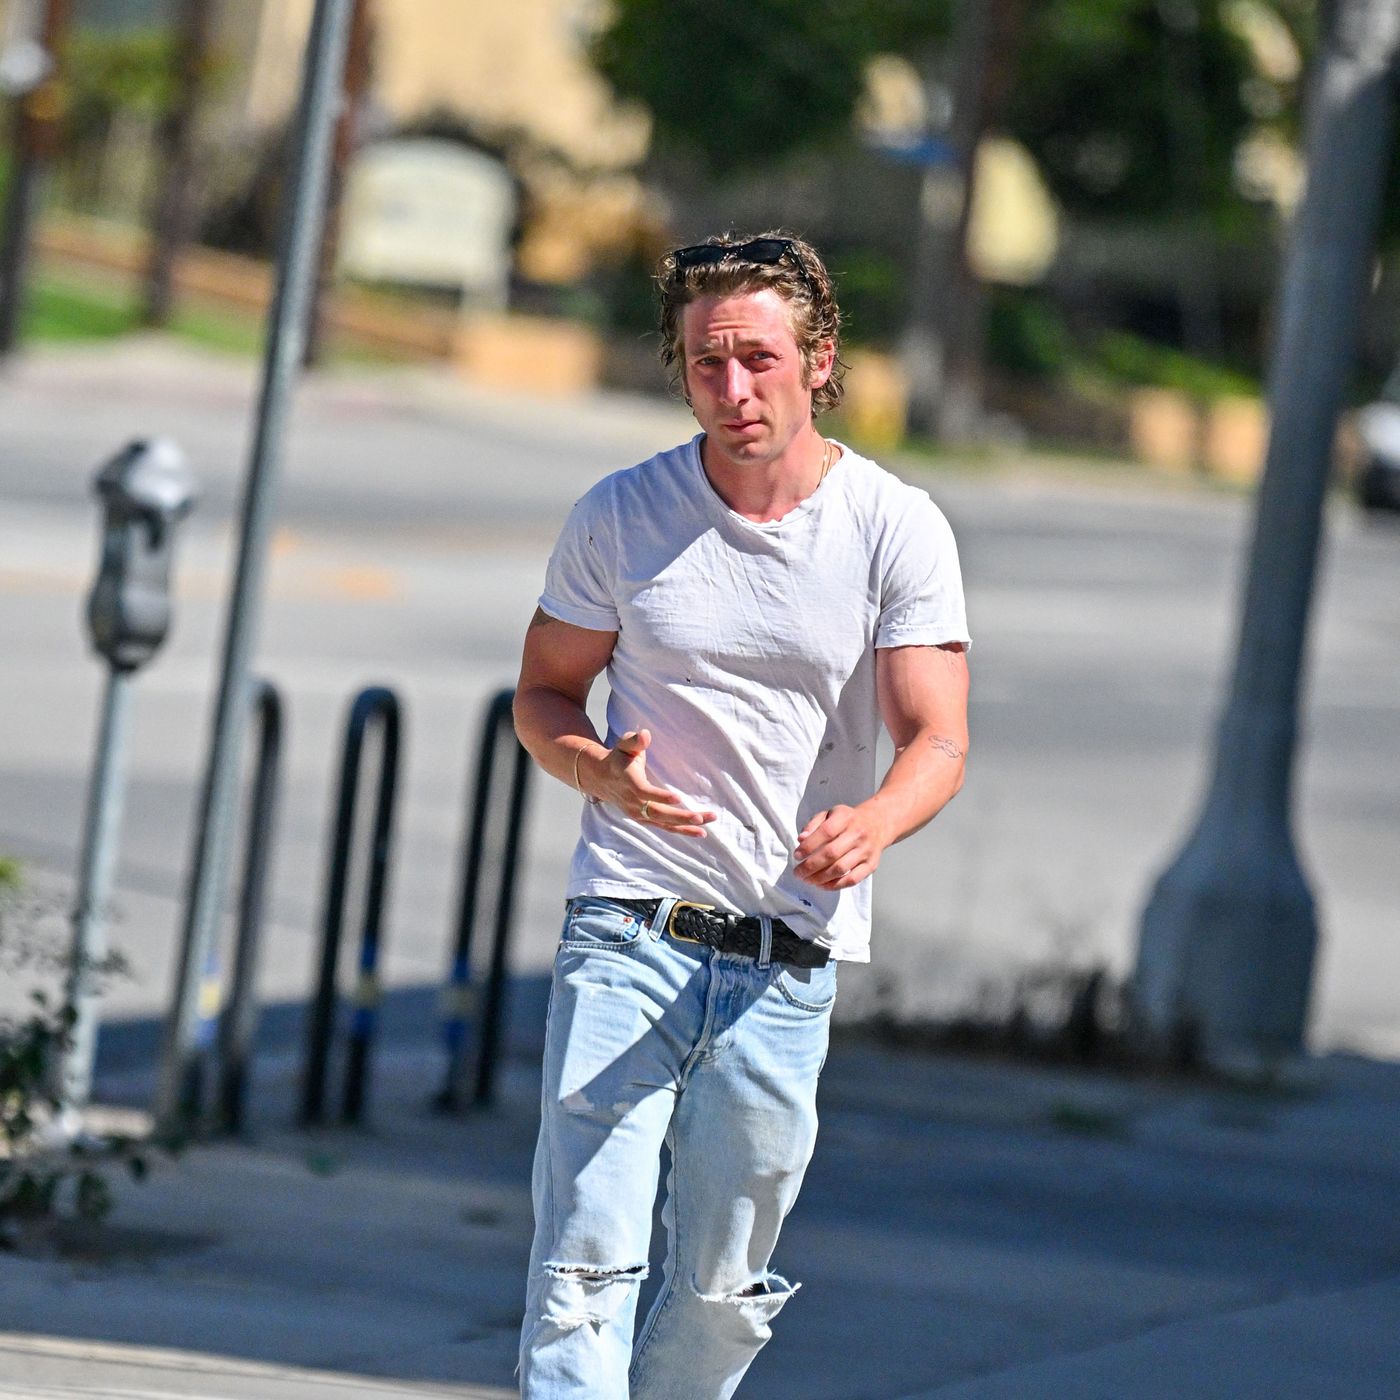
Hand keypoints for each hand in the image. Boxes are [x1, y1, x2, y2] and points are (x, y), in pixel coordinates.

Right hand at [583, 729, 716, 837]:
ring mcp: (638, 813)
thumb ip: (634, 740)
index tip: (678, 798)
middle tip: (701, 817)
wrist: (601, 779)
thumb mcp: (624, 745)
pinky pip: (664, 827)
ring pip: (663, 823)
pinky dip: (681, 831)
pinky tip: (700, 832)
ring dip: (686, 826)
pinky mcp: (644, 819)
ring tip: (706, 825)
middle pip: (657, 813)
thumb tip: (645, 734)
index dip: (660, 796)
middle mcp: (633, 801)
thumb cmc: (618, 758)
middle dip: (680, 816)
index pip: (644, 792)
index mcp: (628, 781)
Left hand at [793, 803, 888, 889]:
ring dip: (820, 878)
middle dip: (811, 866)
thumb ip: (814, 825)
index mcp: (845, 817)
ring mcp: (866, 851)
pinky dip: (835, 885)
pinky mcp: (871, 865)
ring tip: (807, 880)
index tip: (797, 855)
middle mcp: (858, 834)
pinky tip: (822, 885)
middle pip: (832, 853)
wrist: (877, 824)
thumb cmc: (848, 821)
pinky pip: (852, 879)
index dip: (809, 846)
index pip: (826, 832)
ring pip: (841, 868)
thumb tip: (801, 839)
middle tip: (798, 872)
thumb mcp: (830, 814)